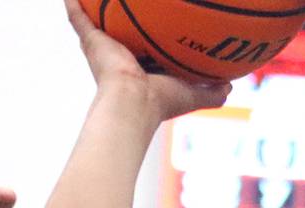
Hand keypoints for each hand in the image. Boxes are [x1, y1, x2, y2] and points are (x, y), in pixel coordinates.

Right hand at [63, 0, 229, 122]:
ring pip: (98, 19)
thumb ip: (212, 91)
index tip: (161, 23)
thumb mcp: (194, 94)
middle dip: (124, 18)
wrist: (133, 102)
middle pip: (123, 29)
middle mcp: (121, 56)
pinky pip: (77, 14)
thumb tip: (231, 85)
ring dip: (98, 7)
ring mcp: (103, 47)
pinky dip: (73, 2)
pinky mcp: (90, 40)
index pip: (148, 46)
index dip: (153, 34)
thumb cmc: (162, 101)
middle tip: (129, 4)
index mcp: (142, 67)